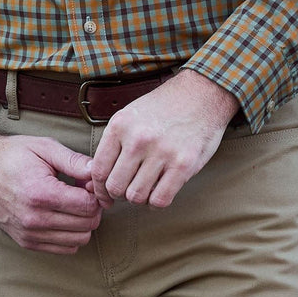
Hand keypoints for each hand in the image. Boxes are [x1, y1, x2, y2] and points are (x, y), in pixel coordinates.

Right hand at [0, 130, 104, 254]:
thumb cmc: (13, 155)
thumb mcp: (45, 147)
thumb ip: (74, 161)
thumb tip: (98, 172)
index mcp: (41, 194)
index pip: (88, 206)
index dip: (95, 192)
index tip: (88, 181)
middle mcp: (34, 220)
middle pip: (87, 226)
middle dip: (93, 207)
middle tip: (83, 190)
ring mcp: (29, 234)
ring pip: (78, 241)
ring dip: (83, 222)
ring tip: (72, 201)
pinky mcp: (26, 242)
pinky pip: (64, 248)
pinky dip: (71, 234)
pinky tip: (63, 214)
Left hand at [89, 70, 239, 208]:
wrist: (202, 94)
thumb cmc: (164, 107)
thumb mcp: (131, 114)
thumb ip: (115, 142)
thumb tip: (96, 176)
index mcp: (121, 124)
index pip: (99, 169)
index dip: (99, 189)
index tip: (105, 196)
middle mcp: (138, 139)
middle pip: (115, 186)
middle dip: (119, 195)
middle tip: (127, 191)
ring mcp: (161, 152)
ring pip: (136, 196)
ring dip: (139, 198)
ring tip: (146, 188)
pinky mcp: (183, 165)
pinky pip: (160, 200)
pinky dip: (157, 202)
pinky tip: (160, 191)